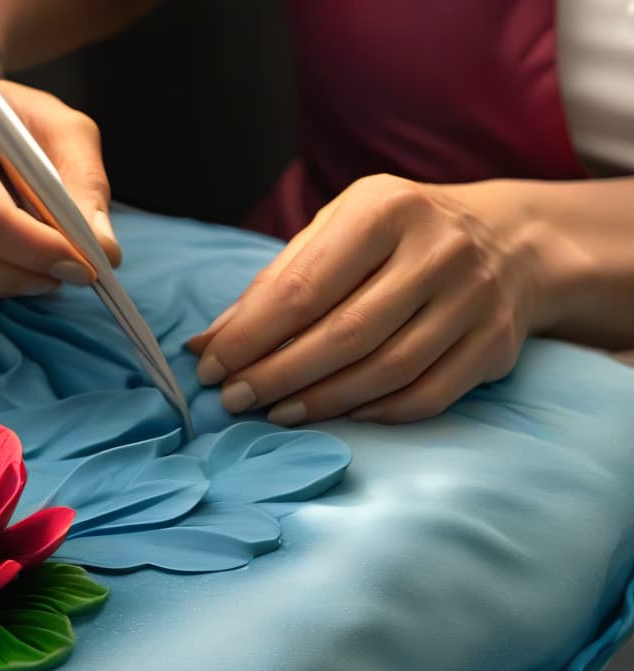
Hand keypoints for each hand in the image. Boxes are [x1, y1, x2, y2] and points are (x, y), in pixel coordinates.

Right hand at [0, 70, 118, 298]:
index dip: (35, 245)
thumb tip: (103, 248)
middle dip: (21, 271)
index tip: (82, 262)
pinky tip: (3, 264)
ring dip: (3, 283)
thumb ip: (83, 181)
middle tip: (66, 273)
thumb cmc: (1, 115)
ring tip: (41, 268)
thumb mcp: (54, 126)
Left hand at [187, 174, 552, 424]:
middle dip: (278, 375)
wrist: (508, 239)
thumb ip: (274, 282)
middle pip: (344, 334)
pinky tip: (339, 415)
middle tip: (236, 399)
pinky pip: (427, 394)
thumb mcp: (337, 231)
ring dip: (322, 401)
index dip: (251, 336)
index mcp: (385, 211)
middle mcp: (437, 251)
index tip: (212, 368)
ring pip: (386, 370)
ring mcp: (473, 299)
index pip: (303, 287)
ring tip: (276, 412)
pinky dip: (376, 413)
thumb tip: (206, 343)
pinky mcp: (495, 342)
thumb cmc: (397, 236)